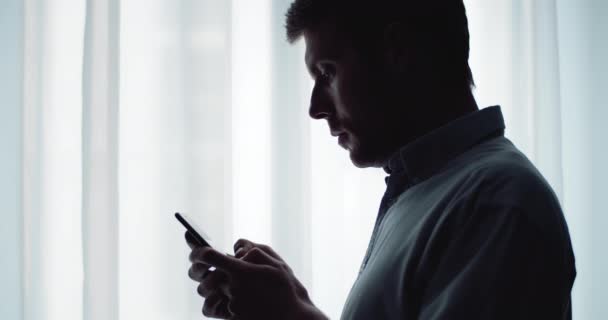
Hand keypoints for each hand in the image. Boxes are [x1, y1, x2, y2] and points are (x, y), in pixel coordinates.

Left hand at [188, 236, 326, 319]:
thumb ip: (254, 250)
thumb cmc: (284, 289)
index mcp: (240, 269)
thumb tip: (236, 250)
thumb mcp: (276, 263)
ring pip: (206, 293)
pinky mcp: (230, 317)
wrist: (291, 318)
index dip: (197, 250)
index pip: (207, 255)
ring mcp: (230, 304)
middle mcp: (231, 286)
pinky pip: (211, 309)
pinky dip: (213, 304)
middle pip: (203, 276)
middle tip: (204, 269)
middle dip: (200, 271)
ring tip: (220, 286)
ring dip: (210, 288)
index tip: (195, 251)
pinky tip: (223, 300)